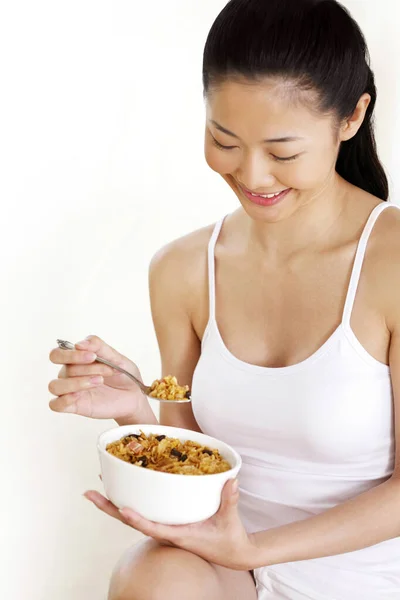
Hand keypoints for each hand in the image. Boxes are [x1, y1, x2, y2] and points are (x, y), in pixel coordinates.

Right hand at [48, 335, 154, 422]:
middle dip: (82, 367)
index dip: (71, 354)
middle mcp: (69, 374)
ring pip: (55, 386)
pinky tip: (79, 396)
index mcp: (76, 360)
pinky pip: (56, 405)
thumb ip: (98, 346)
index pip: (58, 354)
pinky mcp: (74, 406)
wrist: (134, 395)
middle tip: (104, 369)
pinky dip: (64, 400)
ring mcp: (71, 391)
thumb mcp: (116, 357)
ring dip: (77, 382)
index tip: (93, 356)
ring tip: (100, 381)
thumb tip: (79, 344)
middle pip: (62, 369)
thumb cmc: (123, 375)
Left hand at [84, 479, 257, 570]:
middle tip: (89, 492)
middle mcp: (166, 532)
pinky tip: (126, 489)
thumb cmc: (230, 539)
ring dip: (114, 503)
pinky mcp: (169, 523)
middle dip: (109, 507)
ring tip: (100, 485)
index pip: (151, 527)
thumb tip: (231, 479)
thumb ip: (229, 500)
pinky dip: (131, 502)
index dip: (136, 519)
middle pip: (131, 520)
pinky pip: (145, 513)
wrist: (234, 554)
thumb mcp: (230, 520)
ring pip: (134, 516)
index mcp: (178, 534)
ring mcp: (166, 528)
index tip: (121, 508)